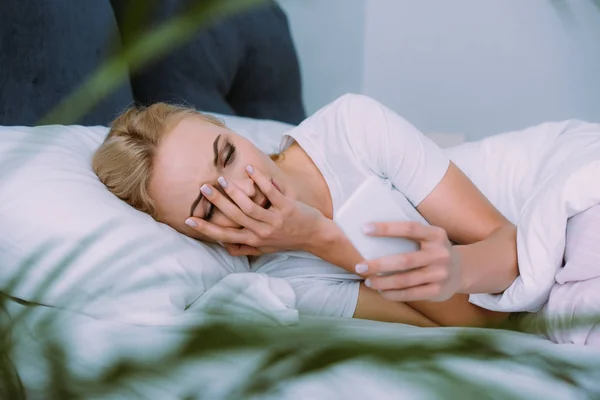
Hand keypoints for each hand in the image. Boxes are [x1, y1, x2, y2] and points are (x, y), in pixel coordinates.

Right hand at [185, 166, 326, 255]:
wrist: (316, 237)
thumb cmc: (288, 241)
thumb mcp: (265, 249)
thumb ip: (245, 248)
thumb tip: (225, 248)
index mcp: (253, 240)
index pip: (225, 235)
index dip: (206, 229)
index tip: (189, 221)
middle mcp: (261, 232)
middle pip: (234, 217)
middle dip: (216, 203)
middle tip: (203, 188)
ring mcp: (274, 220)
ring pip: (249, 206)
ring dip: (234, 192)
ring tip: (221, 179)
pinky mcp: (287, 209)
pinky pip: (271, 194)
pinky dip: (260, 182)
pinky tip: (250, 170)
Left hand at [356, 221, 459, 301]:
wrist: (462, 270)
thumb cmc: (433, 250)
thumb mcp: (429, 238)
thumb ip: (409, 237)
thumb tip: (371, 236)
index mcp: (436, 235)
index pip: (409, 228)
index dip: (387, 228)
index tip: (365, 229)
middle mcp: (440, 254)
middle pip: (404, 260)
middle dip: (378, 265)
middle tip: (359, 267)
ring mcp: (440, 274)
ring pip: (405, 280)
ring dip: (383, 283)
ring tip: (368, 281)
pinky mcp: (438, 291)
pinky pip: (410, 294)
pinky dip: (393, 294)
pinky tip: (382, 292)